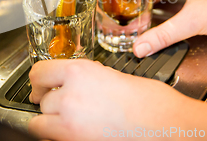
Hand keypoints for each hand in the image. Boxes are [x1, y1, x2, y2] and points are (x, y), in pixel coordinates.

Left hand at [28, 59, 196, 140]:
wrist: (167, 125)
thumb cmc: (149, 101)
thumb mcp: (112, 75)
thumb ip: (86, 77)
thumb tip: (73, 81)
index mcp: (79, 72)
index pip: (39, 72)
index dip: (39, 80)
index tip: (40, 84)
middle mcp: (70, 96)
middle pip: (41, 100)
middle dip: (50, 102)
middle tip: (61, 103)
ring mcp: (71, 124)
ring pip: (41, 123)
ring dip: (51, 120)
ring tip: (68, 119)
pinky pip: (53, 139)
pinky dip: (58, 136)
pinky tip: (76, 131)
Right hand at [133, 0, 206, 57]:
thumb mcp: (194, 22)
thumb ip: (164, 35)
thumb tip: (142, 45)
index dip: (138, 0)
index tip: (131, 15)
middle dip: (143, 1)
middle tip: (131, 16)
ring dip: (156, 6)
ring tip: (143, 19)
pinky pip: (179, 2)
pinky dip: (169, 12)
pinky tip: (165, 21)